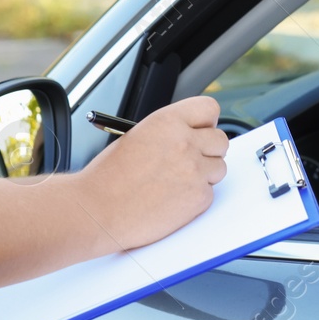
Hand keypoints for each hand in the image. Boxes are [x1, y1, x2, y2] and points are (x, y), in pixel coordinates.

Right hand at [76, 96, 228, 250]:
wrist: (97, 210)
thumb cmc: (108, 178)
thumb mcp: (138, 137)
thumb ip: (168, 133)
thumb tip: (191, 136)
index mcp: (167, 121)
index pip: (209, 109)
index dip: (206, 122)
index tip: (202, 132)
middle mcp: (185, 142)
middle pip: (221, 140)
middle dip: (208, 151)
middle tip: (190, 161)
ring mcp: (194, 170)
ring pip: (219, 168)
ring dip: (204, 176)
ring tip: (175, 184)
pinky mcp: (198, 198)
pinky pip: (209, 193)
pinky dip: (195, 199)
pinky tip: (171, 201)